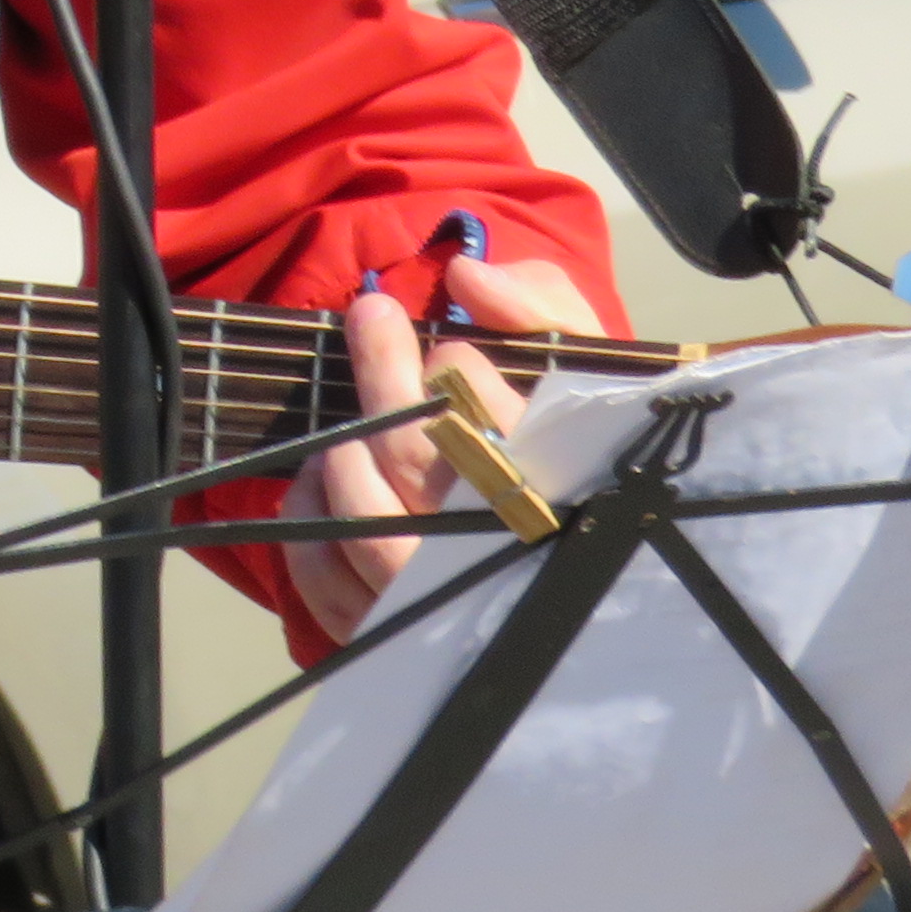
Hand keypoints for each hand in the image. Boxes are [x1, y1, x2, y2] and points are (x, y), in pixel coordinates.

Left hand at [286, 248, 591, 643]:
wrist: (601, 580)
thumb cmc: (586, 451)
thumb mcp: (587, 365)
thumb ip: (537, 308)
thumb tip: (466, 275)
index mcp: (560, 484)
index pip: (492, 418)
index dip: (457, 366)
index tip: (451, 349)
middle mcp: (499, 549)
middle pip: (414, 456)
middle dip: (382, 373)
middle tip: (371, 317)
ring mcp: (443, 600)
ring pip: (367, 523)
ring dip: (344, 455)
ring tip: (353, 421)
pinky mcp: (395, 636)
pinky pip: (329, 586)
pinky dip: (309, 526)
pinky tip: (321, 484)